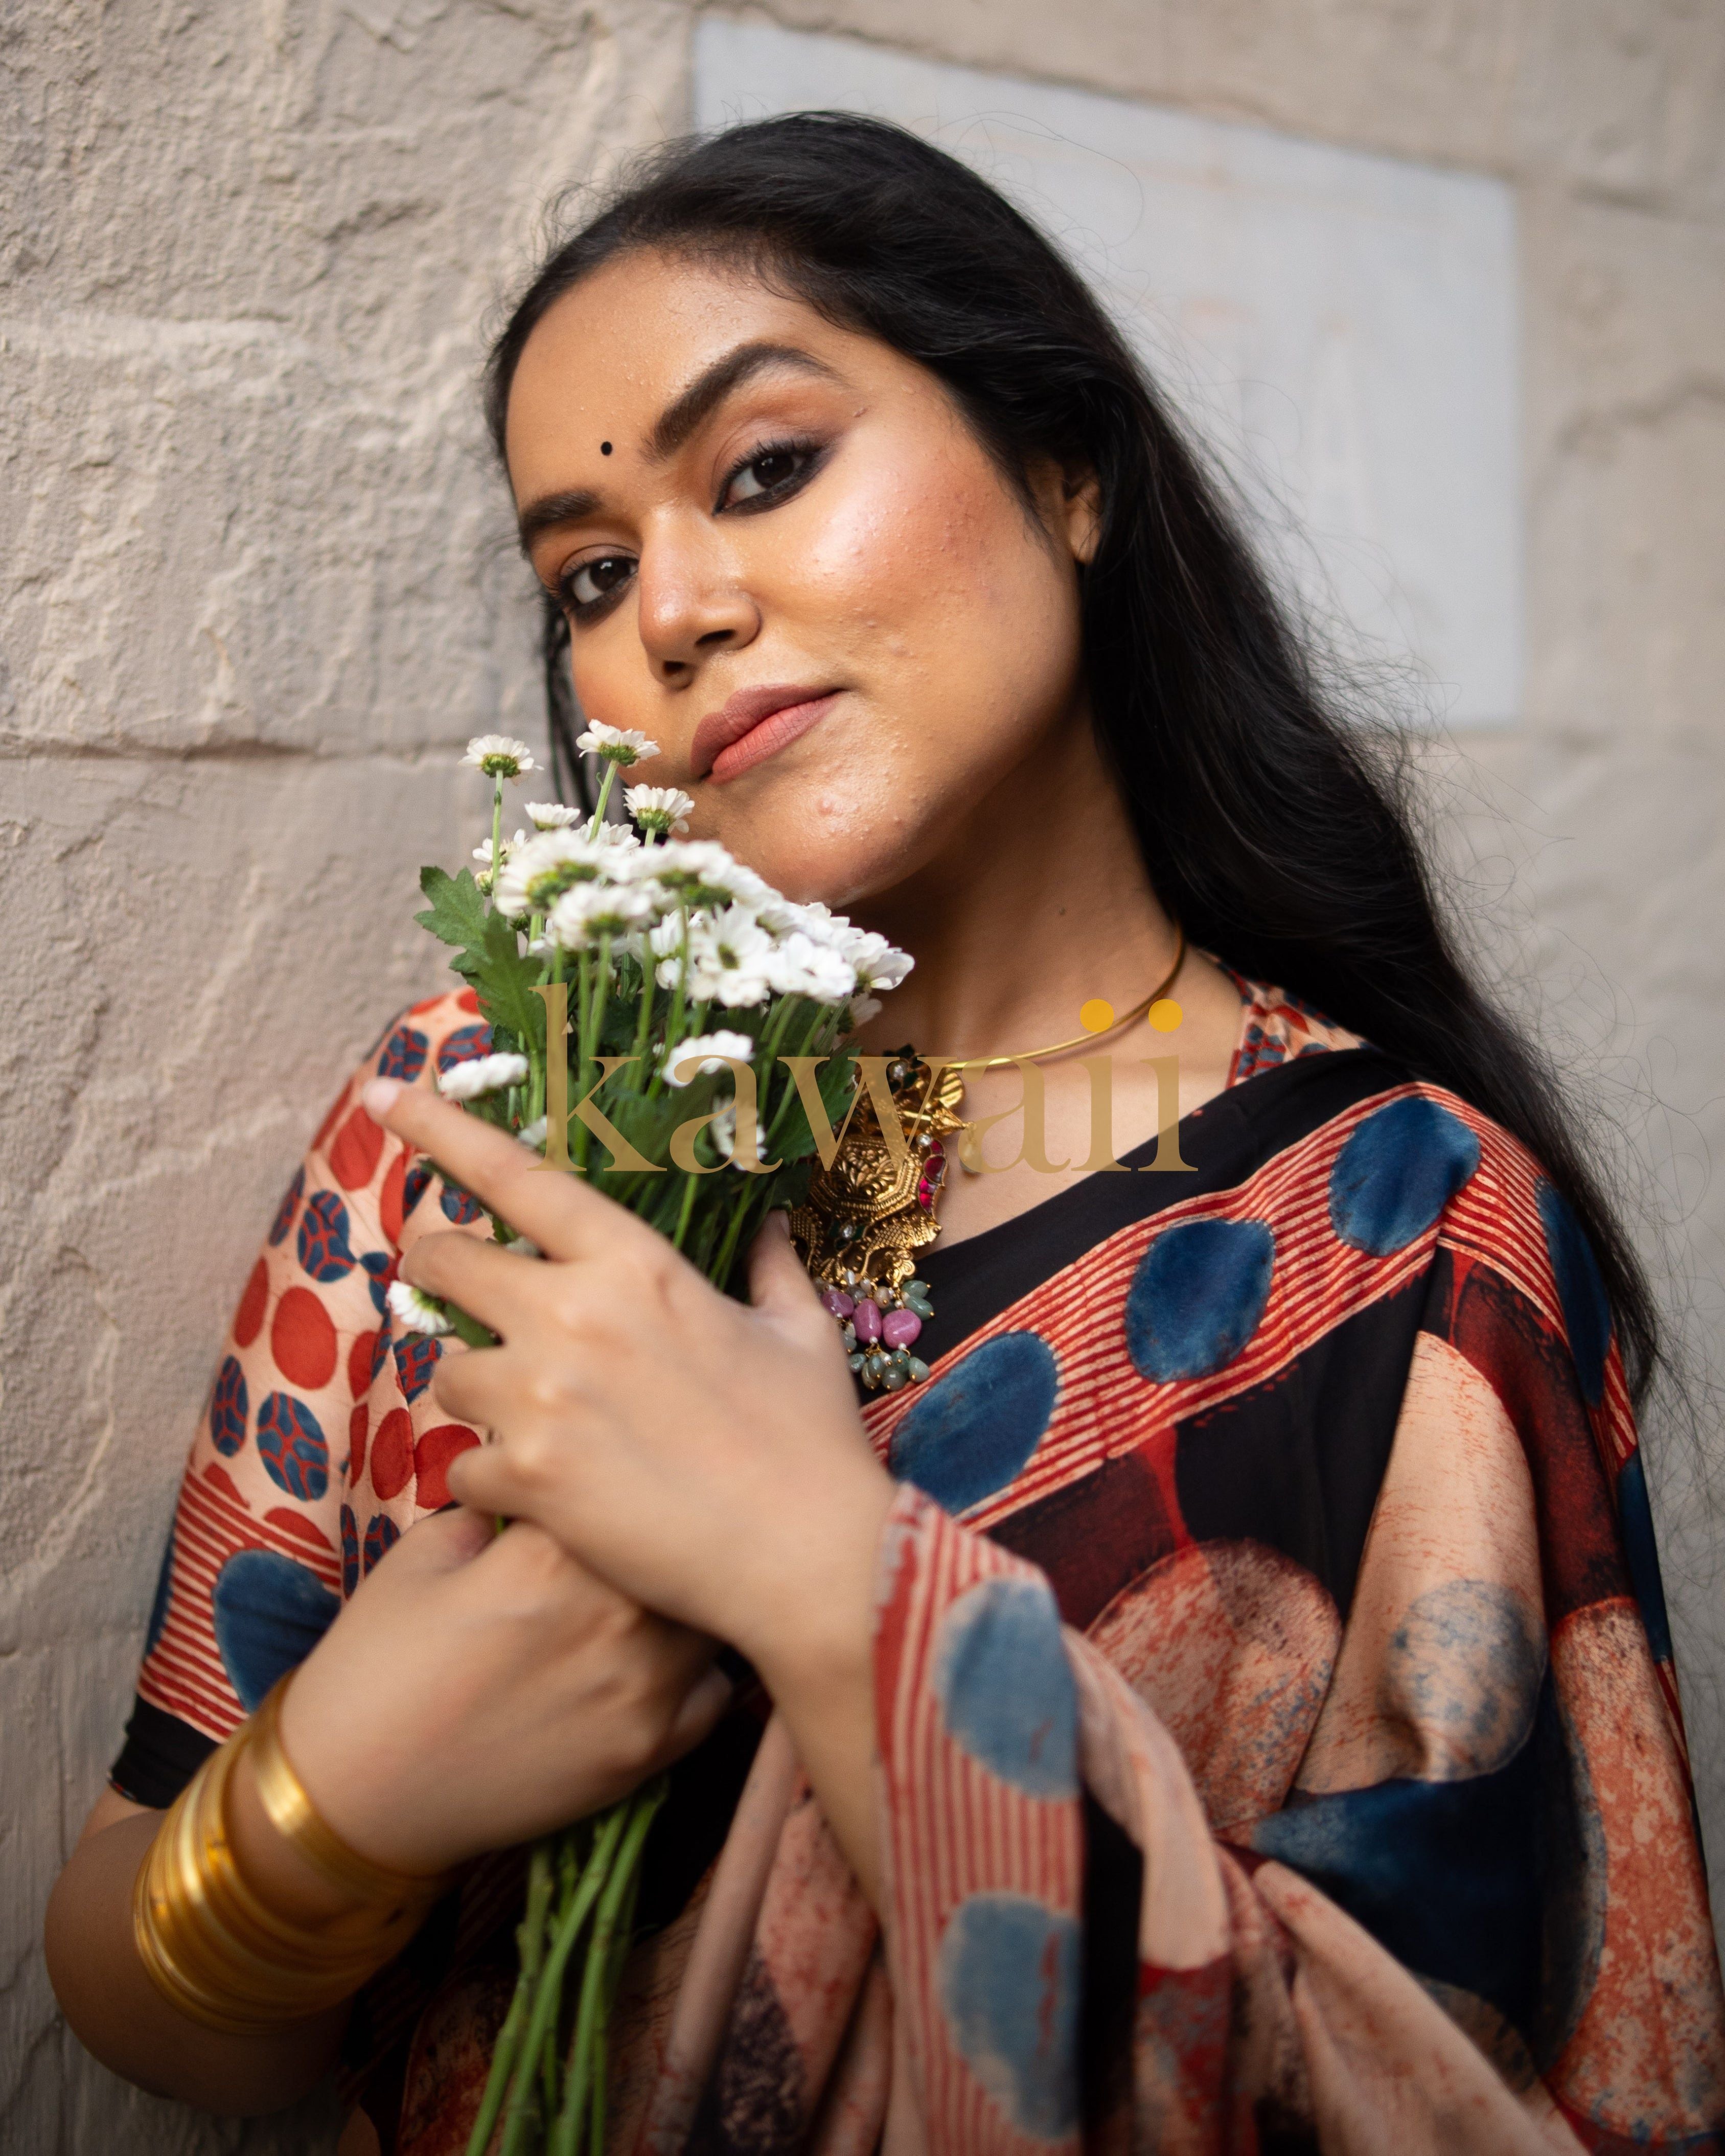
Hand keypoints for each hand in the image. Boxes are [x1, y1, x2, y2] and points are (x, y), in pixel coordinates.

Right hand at [279, 1507, 728, 1875]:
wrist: (354, 1798)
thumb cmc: (376, 1666)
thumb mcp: (423, 1553)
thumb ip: (500, 1507)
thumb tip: (555, 1488)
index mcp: (553, 1551)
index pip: (624, 1482)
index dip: (613, 1482)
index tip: (598, 1489)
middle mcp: (613, 1613)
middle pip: (683, 1545)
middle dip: (663, 1537)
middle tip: (637, 1539)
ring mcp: (642, 1687)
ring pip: (709, 1615)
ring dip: (687, 1600)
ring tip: (650, 1598)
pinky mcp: (651, 1752)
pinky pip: (716, 1692)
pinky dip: (695, 1674)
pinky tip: (653, 1668)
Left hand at [360, 1078, 896, 1899]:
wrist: (809, 1557)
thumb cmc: (812, 1440)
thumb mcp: (800, 1333)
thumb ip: (771, 1267)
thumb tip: (769, 1223)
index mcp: (635, 1265)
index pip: (516, 1176)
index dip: (442, 1131)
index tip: (389, 1096)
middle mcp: (572, 1316)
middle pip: (444, 1262)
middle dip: (437, 1269)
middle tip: (455, 1292)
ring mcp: (539, 1399)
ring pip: (442, 1371)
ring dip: (472, 1388)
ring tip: (524, 1418)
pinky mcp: (524, 1480)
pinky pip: (459, 1467)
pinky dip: (488, 1482)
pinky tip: (537, 1499)